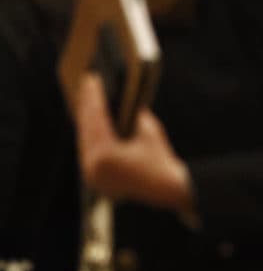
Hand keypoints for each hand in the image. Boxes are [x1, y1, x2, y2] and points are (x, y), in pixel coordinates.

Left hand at [74, 74, 192, 211]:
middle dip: (86, 106)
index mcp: (105, 156)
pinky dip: (90, 135)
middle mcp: (93, 167)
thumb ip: (131, 115)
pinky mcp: (95, 178)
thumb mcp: (149, 131)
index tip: (91, 79)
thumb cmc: (162, 160)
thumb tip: (117, 99)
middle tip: (87, 85)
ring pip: (84, 140)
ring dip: (86, 119)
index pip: (95, 119)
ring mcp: (91, 174)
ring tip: (87, 100)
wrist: (169, 191)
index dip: (94, 97)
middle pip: (85, 129)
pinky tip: (91, 122)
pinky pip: (88, 151)